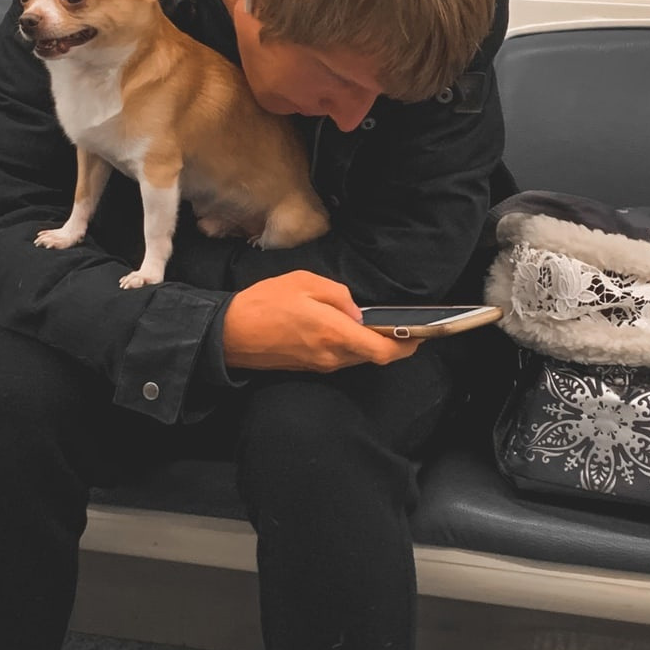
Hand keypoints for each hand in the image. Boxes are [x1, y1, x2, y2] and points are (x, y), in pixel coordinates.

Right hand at [223, 270, 419, 371]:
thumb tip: (356, 311)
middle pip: (374, 356)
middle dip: (392, 344)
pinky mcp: (309, 366)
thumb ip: (338, 296)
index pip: (383, 350)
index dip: (407, 346)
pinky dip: (351, 346)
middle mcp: (332, 355)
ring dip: (370, 345)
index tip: (420, 336)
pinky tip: (347, 330)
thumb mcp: (304, 283)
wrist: (229, 333)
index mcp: (334, 333)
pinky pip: (340, 358)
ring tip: (377, 326)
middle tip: (404, 328)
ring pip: (357, 358)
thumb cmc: (264, 304)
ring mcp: (320, 364)